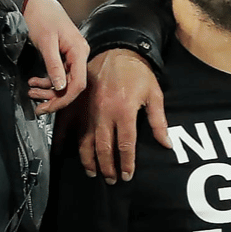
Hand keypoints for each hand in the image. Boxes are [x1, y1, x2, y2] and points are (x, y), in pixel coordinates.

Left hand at [22, 0, 88, 112]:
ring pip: (65, 82)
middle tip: (37, 106)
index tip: (49, 107)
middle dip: (54, 97)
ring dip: (48, 91)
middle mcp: (79, 54)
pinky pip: (59, 74)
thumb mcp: (46, 42)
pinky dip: (47, 82)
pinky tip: (34, 82)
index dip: (65, 98)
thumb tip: (60, 86)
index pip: (79, 83)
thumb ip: (54, 65)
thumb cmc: (42, 16)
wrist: (35, 1)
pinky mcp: (63, 56)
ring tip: (31, 92)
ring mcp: (72, 56)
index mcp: (79, 51)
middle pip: (72, 85)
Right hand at [76, 49, 169, 183]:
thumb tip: (166, 144)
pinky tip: (64, 153)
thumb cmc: (138, 73)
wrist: (117, 51)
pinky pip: (67, 126)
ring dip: (88, 160)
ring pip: (85, 141)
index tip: (127, 176)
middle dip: (108, 167)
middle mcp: (103, 113)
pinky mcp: (77, 104)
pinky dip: (64, 141)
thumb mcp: (154, 94)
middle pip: (104, 148)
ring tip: (93, 173)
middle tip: (111, 180)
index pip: (125, 145)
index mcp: (124, 111)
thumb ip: (158, 121)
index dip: (127, 163)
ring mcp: (87, 109)